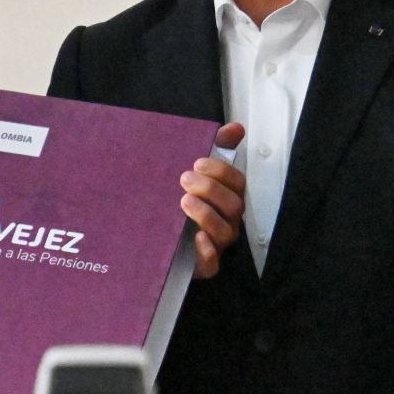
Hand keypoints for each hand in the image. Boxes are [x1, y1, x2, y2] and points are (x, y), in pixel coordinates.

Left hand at [180, 122, 245, 278]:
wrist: (156, 239)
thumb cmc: (182, 205)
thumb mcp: (195, 175)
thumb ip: (217, 148)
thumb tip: (236, 128)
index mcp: (226, 198)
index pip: (237, 182)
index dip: (221, 171)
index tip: (197, 162)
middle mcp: (226, 220)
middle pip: (233, 206)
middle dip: (211, 189)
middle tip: (185, 179)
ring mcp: (216, 243)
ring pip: (224, 232)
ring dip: (206, 214)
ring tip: (184, 201)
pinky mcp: (202, 264)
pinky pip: (211, 264)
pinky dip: (206, 251)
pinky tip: (195, 237)